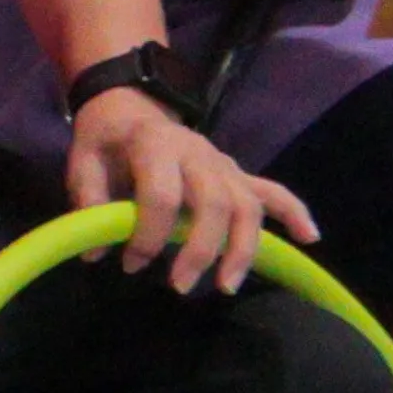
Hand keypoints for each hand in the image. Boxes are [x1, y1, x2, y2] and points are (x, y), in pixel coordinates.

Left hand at [66, 87, 310, 293]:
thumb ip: (88, 201)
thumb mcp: (82, 161)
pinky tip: (310, 238)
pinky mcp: (238, 173)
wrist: (132, 105)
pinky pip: (273, 192)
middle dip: (201, 249)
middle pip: (215, 202)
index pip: (162, 194)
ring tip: (227, 285)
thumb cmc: (106, 140)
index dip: (148, 234)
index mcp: (157, 146)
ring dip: (243, 247)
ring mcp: (224, 164)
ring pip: (247, 205)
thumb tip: (97, 252)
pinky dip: (294, 213)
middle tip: (181, 287)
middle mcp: (199, 153)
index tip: (129, 264)